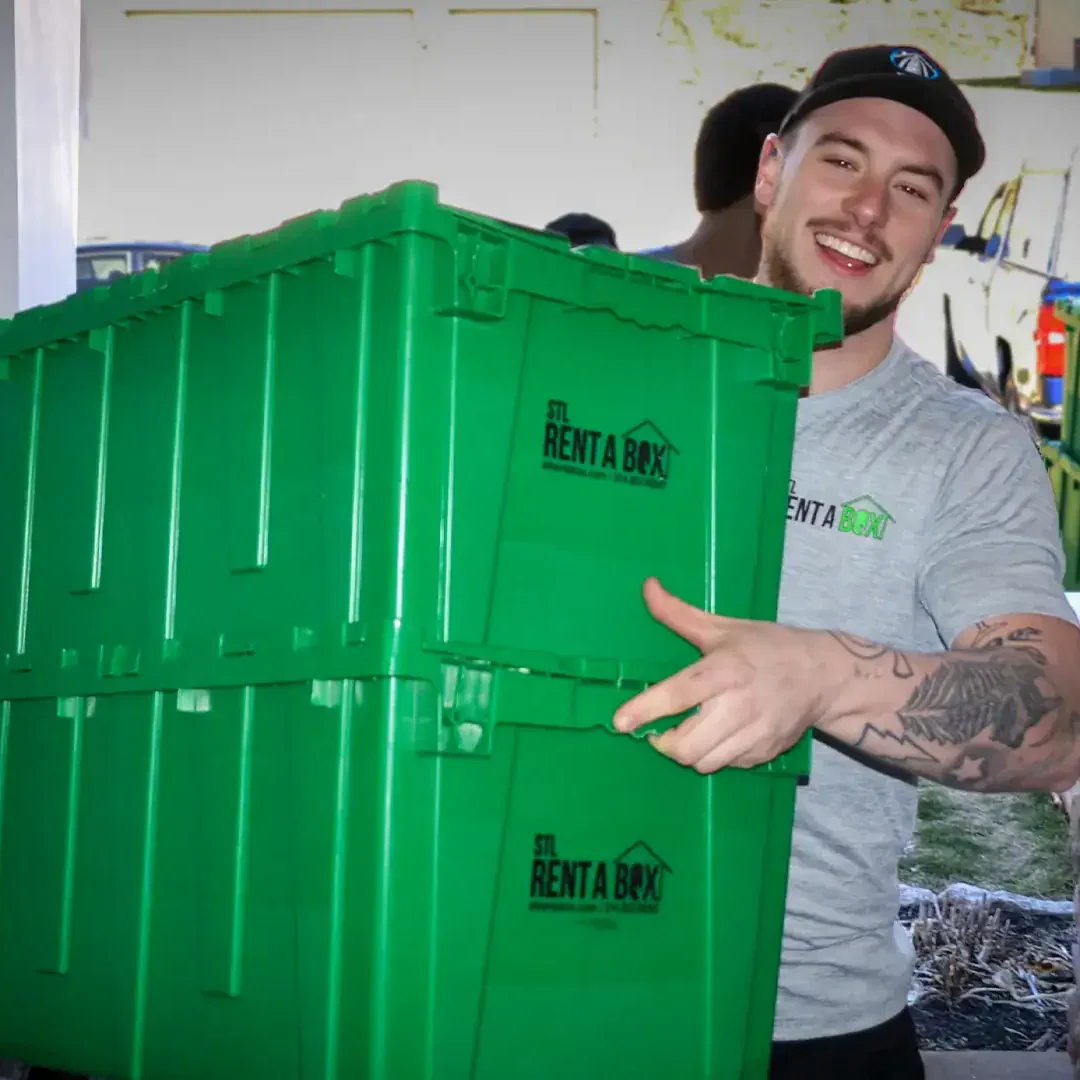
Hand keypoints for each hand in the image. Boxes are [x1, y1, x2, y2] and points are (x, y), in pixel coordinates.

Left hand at [612, 578, 840, 772]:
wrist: (822, 675)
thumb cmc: (767, 647)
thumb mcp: (724, 627)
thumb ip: (680, 614)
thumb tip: (648, 587)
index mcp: (724, 671)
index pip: (678, 695)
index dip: (645, 710)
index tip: (619, 722)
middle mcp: (738, 706)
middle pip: (686, 745)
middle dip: (664, 743)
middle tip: (659, 731)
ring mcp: (754, 734)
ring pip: (703, 762)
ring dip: (688, 753)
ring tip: (688, 734)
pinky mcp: (765, 753)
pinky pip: (727, 766)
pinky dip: (715, 756)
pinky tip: (719, 736)